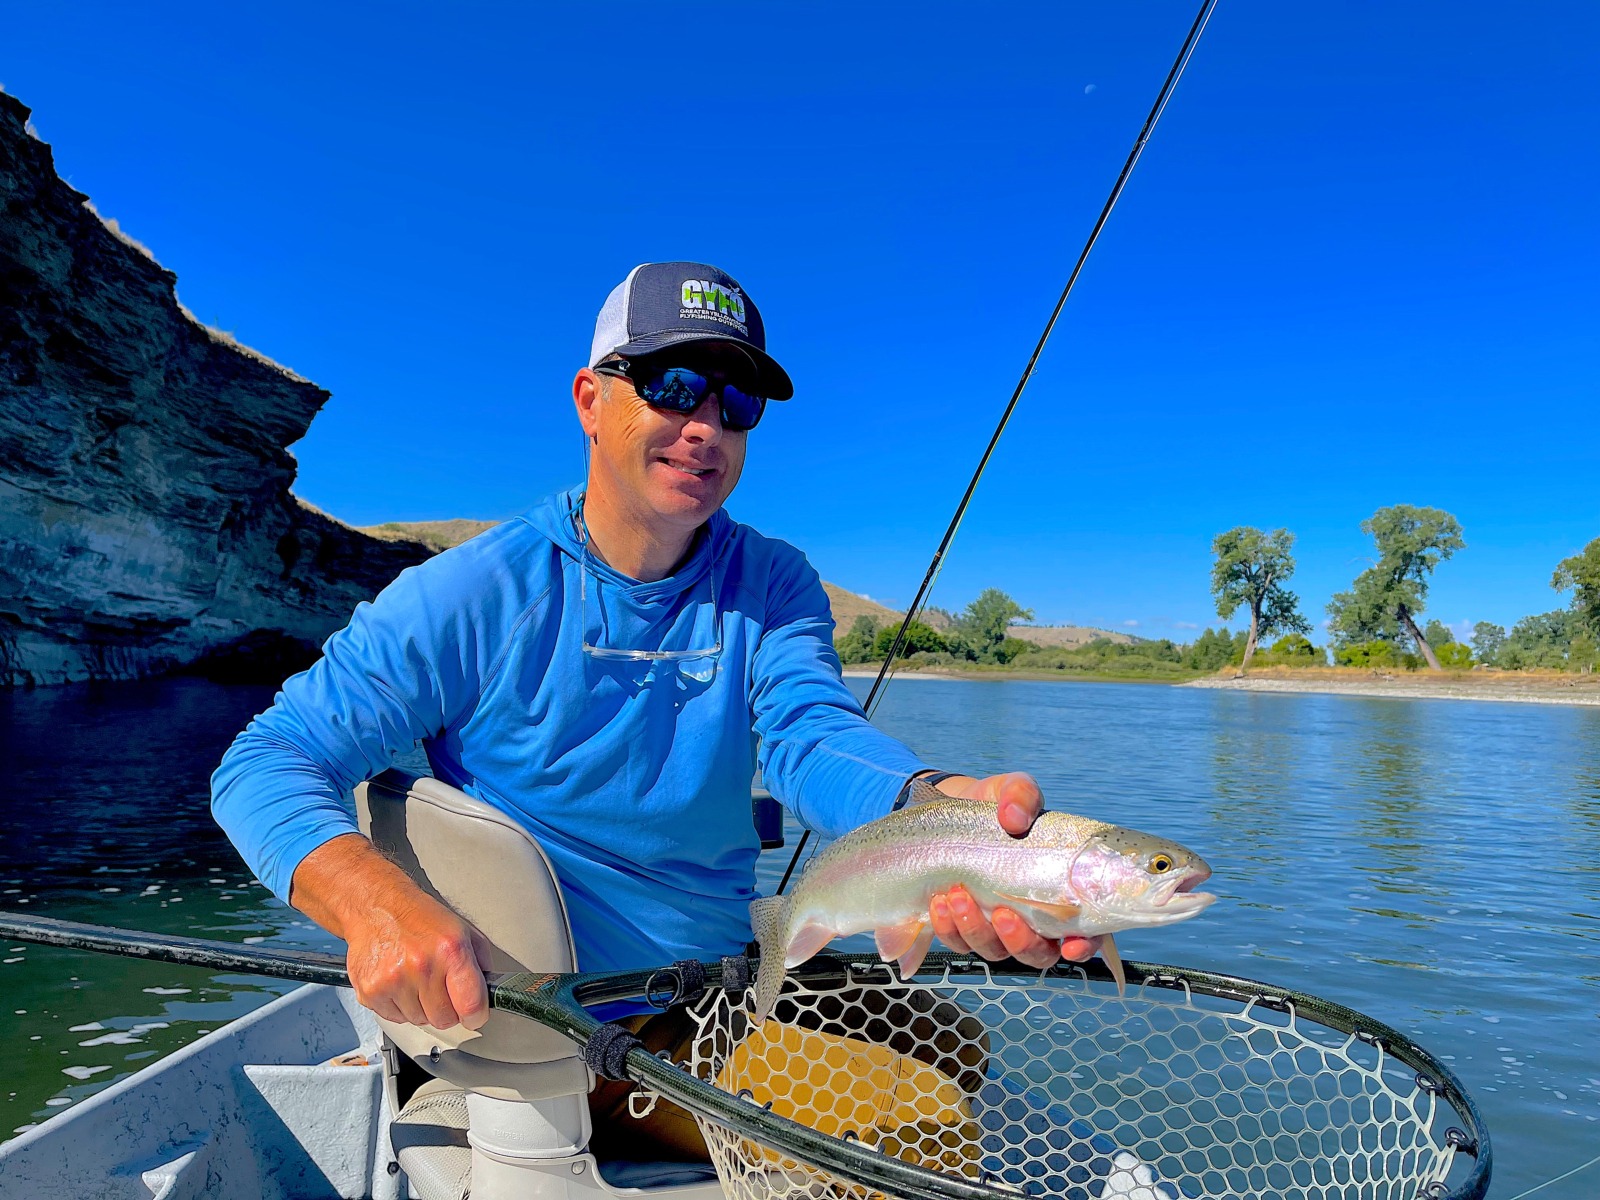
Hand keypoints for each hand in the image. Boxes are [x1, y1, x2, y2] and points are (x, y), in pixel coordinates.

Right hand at [291, 834, 492, 1030]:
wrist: (376, 906)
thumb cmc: (419, 916)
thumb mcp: (462, 929)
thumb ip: (480, 962)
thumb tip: (489, 991)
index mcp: (450, 950)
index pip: (471, 1005)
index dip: (476, 1014)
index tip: (474, 1014)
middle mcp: (421, 966)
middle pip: (445, 1019)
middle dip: (447, 1008)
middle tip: (440, 987)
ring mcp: (393, 980)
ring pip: (419, 1020)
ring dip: (421, 1007)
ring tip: (415, 979)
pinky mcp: (370, 991)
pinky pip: (394, 1018)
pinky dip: (399, 1007)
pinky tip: (398, 982)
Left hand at [924, 772, 1103, 969]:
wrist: (952, 810)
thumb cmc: (998, 806)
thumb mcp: (1014, 790)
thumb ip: (1022, 796)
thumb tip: (1014, 818)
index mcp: (1059, 893)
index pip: (1084, 934)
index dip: (1082, 947)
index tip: (1070, 945)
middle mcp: (1032, 919)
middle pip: (1036, 953)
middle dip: (1020, 941)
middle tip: (1002, 913)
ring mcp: (996, 928)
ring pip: (994, 950)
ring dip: (977, 931)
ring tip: (958, 895)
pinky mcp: (963, 927)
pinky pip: (958, 941)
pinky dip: (949, 928)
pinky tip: (939, 902)